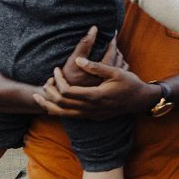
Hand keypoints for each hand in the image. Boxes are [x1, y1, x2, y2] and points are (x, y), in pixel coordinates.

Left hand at [33, 57, 154, 120]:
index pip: (68, 91)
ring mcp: (92, 115)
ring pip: (64, 114)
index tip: (56, 69)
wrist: (141, 101)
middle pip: (61, 104)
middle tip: (44, 81)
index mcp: (95, 96)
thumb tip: (78, 61)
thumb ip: (96, 67)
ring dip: (49, 105)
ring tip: (38, 97)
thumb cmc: (130, 84)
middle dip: (49, 93)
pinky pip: (71, 116)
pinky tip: (52, 105)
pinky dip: (59, 111)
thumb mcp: (116, 72)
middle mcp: (91, 108)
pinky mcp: (93, 117)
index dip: (58, 80)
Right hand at [55, 28, 129, 88]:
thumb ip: (85, 44)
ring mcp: (110, 85)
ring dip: (118, 58)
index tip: (113, 32)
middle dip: (116, 49)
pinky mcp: (107, 89)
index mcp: (104, 72)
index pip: (113, 52)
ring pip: (120, 68)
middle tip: (114, 40)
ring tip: (114, 50)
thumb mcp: (74, 60)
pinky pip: (116, 75)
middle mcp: (110, 80)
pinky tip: (112, 64)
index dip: (112, 40)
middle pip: (118, 60)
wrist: (65, 99)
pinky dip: (116, 67)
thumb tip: (94, 29)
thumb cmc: (69, 78)